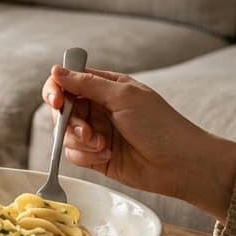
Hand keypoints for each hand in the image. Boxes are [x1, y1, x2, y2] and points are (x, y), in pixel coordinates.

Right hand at [42, 66, 235, 218]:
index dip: (56, 90)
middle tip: (87, 131)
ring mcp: (96, 133)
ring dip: (81, 142)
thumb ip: (87, 83)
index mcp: (105, 87)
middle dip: (70, 122)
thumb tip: (56, 71)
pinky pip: (73, 154)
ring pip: (64, 134)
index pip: (68, 82)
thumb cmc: (160, 125)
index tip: (57, 102)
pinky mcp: (95, 156)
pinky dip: (86, 156)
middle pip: (61, 110)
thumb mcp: (123, 97)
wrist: (179, 164)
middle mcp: (98, 108)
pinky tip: (107, 156)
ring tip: (103, 146)